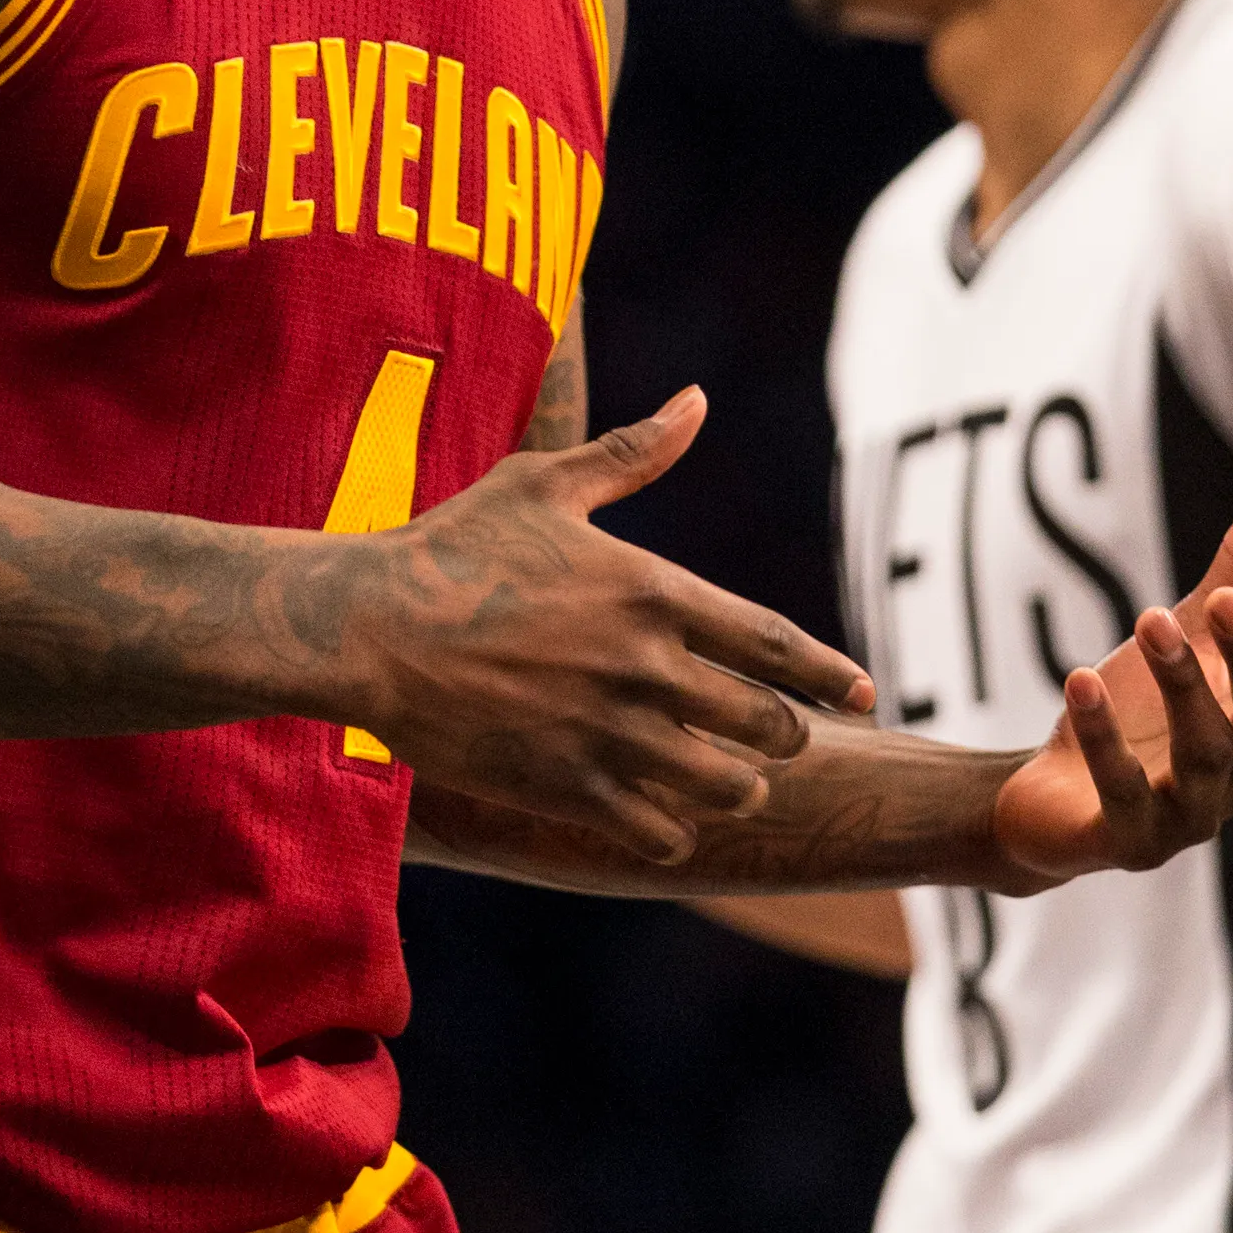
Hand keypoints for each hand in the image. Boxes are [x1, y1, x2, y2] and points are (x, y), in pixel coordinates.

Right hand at [352, 387, 875, 863]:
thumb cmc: (452, 545)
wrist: (368, 628)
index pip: (777, 644)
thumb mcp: (545, 484)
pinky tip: (665, 820)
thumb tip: (697, 400)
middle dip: (785, 736)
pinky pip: (658, 832)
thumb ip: (632, 453)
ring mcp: (610, 735)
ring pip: (722, 787)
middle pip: (765, 724)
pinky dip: (675, 831)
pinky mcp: (567, 788)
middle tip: (781, 739)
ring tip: (731, 782)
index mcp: (653, 591)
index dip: (831, 675)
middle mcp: (646, 668)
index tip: (863, 693)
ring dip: (738, 787)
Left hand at [993, 480, 1232, 884]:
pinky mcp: (1127, 841)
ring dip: (1180, 684)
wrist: (1048, 801)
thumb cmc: (1135, 714)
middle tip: (1225, 599)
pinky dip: (1103, 735)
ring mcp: (1188, 818)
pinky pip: (1123, 790)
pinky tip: (1081, 681)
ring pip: (1204, 754)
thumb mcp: (1187, 635)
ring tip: (1148, 619)